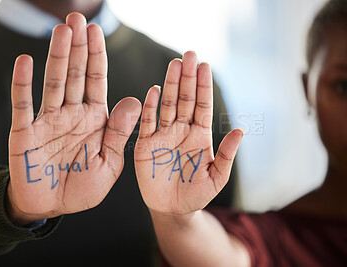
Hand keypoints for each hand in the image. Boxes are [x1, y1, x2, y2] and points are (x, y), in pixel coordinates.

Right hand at [7, 13, 140, 224]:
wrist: (53, 207)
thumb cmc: (84, 187)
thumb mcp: (109, 163)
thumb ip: (119, 133)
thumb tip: (135, 100)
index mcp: (95, 119)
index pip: (96, 80)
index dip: (96, 56)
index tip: (96, 30)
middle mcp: (72, 114)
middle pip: (74, 74)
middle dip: (77, 47)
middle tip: (76, 18)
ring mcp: (47, 121)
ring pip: (53, 83)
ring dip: (56, 57)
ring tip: (61, 31)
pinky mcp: (25, 133)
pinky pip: (23, 105)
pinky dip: (23, 84)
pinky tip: (25, 61)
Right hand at [134, 51, 242, 215]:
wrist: (172, 210)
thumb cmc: (196, 194)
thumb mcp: (216, 177)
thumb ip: (226, 154)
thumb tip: (241, 131)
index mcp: (199, 136)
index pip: (202, 106)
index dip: (203, 87)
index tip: (205, 66)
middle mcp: (181, 130)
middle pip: (184, 99)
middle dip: (187, 77)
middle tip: (189, 55)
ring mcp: (163, 135)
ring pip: (167, 105)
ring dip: (170, 85)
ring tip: (174, 64)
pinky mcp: (146, 145)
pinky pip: (148, 123)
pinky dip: (150, 107)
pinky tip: (155, 91)